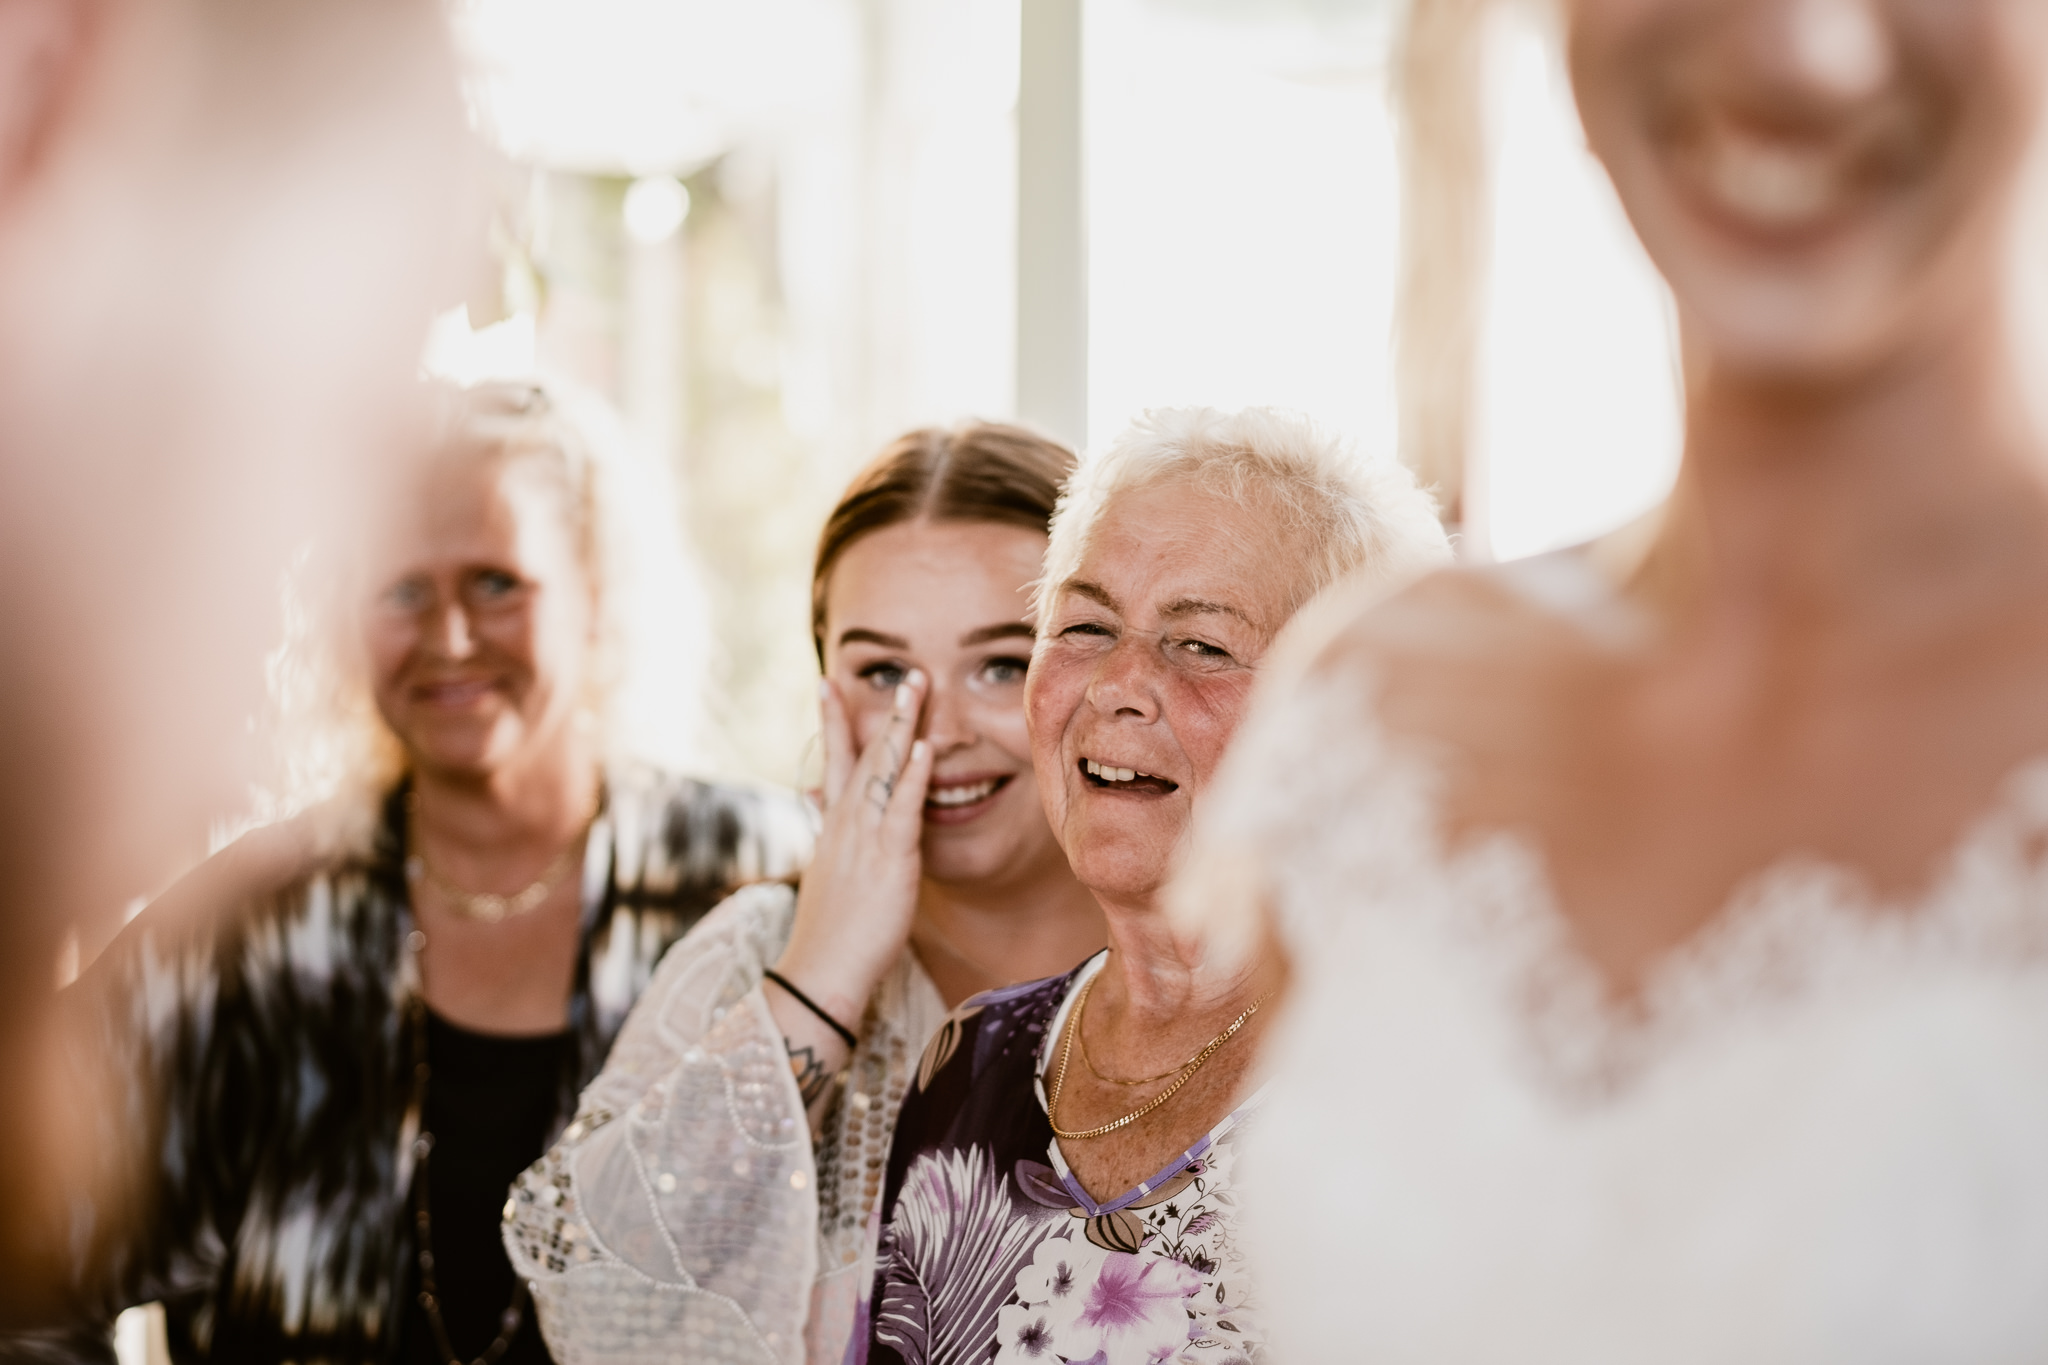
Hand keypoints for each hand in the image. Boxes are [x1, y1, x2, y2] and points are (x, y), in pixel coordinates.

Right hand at [773, 669, 932, 1035]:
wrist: (819, 973)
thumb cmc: (829, 935)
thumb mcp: (825, 876)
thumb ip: (828, 837)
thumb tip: (820, 804)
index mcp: (833, 829)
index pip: (835, 764)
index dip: (836, 723)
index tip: (829, 684)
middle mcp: (845, 825)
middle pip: (862, 755)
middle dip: (880, 710)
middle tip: (902, 670)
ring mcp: (865, 840)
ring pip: (882, 771)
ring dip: (900, 727)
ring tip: (916, 688)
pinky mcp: (888, 861)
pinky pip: (901, 810)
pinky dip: (911, 777)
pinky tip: (921, 749)